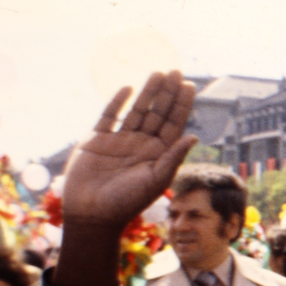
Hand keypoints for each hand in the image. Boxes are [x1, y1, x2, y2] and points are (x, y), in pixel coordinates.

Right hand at [62, 71, 196, 227]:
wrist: (92, 213)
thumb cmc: (127, 201)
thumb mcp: (156, 180)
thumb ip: (173, 157)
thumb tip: (193, 137)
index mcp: (159, 154)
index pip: (174, 124)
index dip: (182, 106)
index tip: (190, 86)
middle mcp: (141, 144)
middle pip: (158, 113)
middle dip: (167, 93)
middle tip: (176, 72)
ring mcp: (119, 140)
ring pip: (136, 111)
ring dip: (147, 93)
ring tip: (158, 74)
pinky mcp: (97, 139)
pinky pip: (109, 116)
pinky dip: (117, 102)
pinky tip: (127, 89)